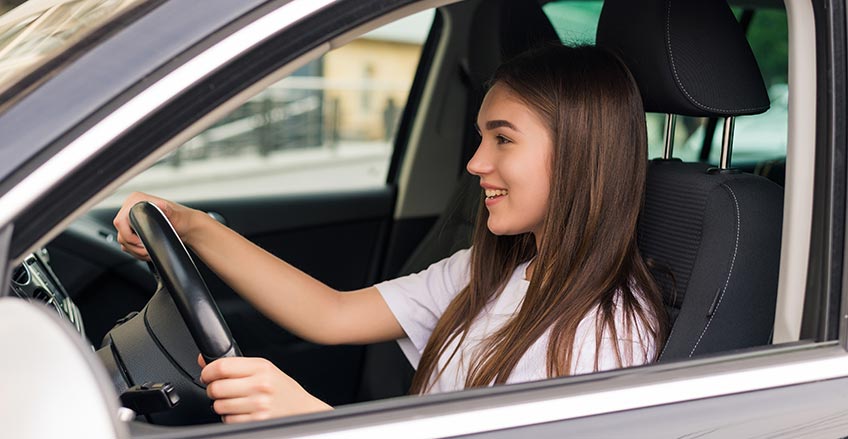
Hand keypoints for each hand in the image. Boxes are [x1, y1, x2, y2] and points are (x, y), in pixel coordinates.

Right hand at [113, 192, 198, 259]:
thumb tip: (160, 205)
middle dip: (135, 246)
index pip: (120, 221)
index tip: (143, 242)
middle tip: (148, 251)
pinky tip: (148, 251)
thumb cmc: (182, 219)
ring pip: (123, 241)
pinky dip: (137, 251)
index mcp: (136, 200)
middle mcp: (130, 208)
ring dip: (136, 251)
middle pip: (121, 234)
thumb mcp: (175, 215)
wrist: (186, 228)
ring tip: (150, 252)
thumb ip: (167, 210)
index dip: (130, 236)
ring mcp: (131, 220)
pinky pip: (127, 245)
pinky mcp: (133, 230)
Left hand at [199, 355, 331, 422]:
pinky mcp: (256, 421)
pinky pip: (228, 420)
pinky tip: (242, 411)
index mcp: (261, 367)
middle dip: (213, 390)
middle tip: (221, 390)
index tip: (207, 375)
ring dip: (222, 405)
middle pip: (217, 387)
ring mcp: (258, 405)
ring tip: (235, 401)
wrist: (301, 408)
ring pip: (219, 405)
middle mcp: (260, 385)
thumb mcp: (263, 369)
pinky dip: (230, 417)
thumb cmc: (281, 388)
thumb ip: (235, 364)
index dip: (208, 371)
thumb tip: (204, 361)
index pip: (222, 366)